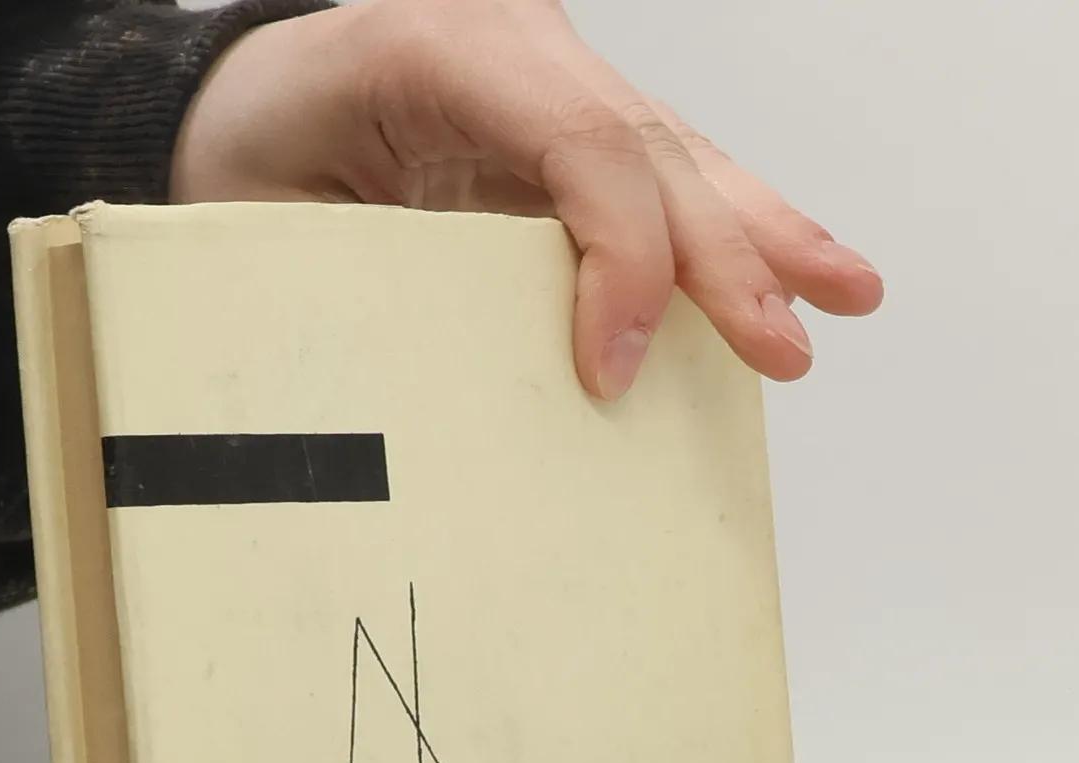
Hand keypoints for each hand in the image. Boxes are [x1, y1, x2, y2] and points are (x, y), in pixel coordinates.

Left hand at [171, 0, 882, 397]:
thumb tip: (440, 401)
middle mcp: (515, 45)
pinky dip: (727, 226)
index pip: (580, 142)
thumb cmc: (245, 158)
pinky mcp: (563, 127)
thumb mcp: (271, 219)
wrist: (234, 105)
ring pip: (678, 154)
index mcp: (439, 46)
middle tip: (784, 343)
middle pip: (651, 148)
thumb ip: (361, 283)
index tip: (616, 369)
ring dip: (765, 232)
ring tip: (844, 291)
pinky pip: (658, 175)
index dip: (621, 259)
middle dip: (731, 255)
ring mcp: (550, 78)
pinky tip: (792, 263)